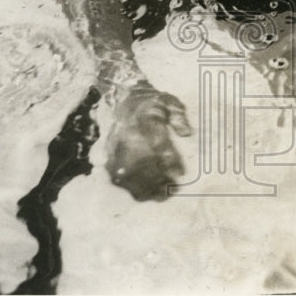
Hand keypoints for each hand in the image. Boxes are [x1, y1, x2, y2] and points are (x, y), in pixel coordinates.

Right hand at [104, 82, 191, 200]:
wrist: (121, 100)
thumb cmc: (152, 104)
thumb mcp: (169, 102)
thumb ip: (179, 116)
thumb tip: (187, 133)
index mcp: (145, 116)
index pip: (156, 138)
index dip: (168, 158)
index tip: (180, 173)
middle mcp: (127, 132)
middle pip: (140, 160)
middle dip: (157, 178)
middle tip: (173, 189)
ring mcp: (115, 146)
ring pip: (127, 173)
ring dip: (145, 187)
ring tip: (162, 195)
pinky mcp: (109, 156)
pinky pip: (118, 178)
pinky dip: (132, 188)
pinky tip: (147, 194)